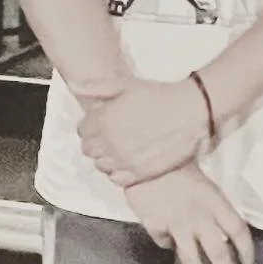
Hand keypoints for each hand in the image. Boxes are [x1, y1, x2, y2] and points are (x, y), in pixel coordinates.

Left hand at [77, 74, 212, 185]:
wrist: (189, 111)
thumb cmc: (158, 95)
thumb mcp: (124, 84)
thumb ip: (96, 87)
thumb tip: (74, 86)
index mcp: (102, 121)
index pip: (82, 131)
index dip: (90, 127)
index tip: (102, 123)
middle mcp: (109, 142)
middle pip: (89, 150)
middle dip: (97, 143)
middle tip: (113, 136)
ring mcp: (123, 160)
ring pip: (101, 166)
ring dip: (107, 158)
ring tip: (122, 148)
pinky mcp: (139, 173)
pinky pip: (117, 179)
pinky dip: (119, 172)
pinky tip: (130, 161)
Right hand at [124, 165, 253, 263]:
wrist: (144, 156)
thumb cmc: (176, 163)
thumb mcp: (202, 183)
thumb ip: (209, 206)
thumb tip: (211, 229)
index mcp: (215, 201)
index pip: (238, 229)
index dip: (245, 248)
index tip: (248, 262)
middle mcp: (200, 216)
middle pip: (218, 251)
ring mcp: (177, 224)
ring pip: (192, 260)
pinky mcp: (156, 227)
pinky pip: (164, 243)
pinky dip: (166, 243)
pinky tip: (165, 239)